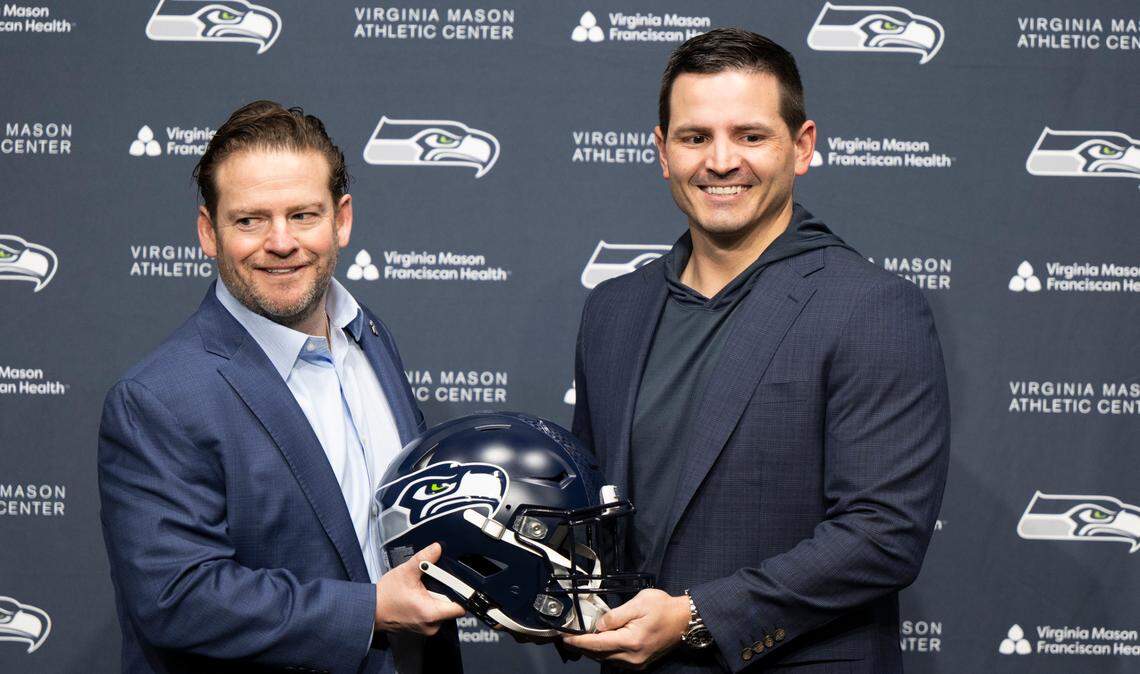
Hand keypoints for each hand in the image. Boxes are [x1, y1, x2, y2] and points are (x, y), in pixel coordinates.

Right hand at [374, 542, 465, 634]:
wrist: (371, 610)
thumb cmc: (385, 597)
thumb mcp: (406, 572)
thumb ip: (423, 559)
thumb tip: (437, 548)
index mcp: (431, 613)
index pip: (460, 607)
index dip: (462, 593)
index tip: (458, 583)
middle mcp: (431, 625)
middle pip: (452, 606)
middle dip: (446, 592)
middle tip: (434, 582)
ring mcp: (427, 628)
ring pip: (443, 610)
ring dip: (437, 597)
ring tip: (424, 589)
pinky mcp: (422, 627)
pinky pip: (434, 614)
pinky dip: (430, 603)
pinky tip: (420, 596)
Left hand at [561, 589, 690, 669]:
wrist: (684, 620)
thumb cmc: (663, 607)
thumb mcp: (638, 603)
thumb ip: (615, 615)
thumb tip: (598, 625)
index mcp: (631, 641)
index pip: (597, 644)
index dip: (578, 641)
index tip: (564, 638)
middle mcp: (632, 657)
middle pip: (599, 655)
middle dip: (581, 647)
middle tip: (566, 638)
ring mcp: (636, 662)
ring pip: (606, 659)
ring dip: (591, 650)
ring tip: (578, 640)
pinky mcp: (639, 662)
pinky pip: (615, 660)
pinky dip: (603, 652)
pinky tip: (597, 643)